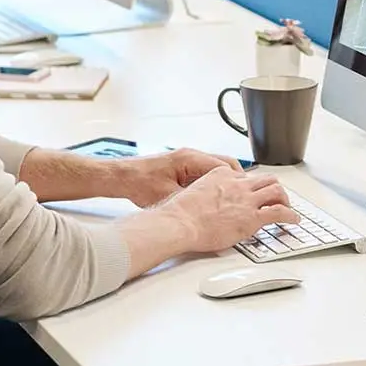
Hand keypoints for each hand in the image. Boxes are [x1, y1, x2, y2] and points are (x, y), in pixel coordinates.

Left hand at [117, 148, 239, 208]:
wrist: (121, 177)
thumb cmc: (138, 183)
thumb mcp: (169, 196)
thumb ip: (192, 200)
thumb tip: (210, 210)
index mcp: (190, 159)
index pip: (224, 167)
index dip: (236, 181)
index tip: (244, 193)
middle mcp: (191, 156)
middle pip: (225, 164)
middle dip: (236, 180)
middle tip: (244, 195)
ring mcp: (187, 160)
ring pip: (216, 168)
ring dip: (225, 181)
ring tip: (232, 197)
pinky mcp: (183, 166)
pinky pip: (205, 172)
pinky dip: (213, 182)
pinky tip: (214, 196)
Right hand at [157, 166, 299, 252]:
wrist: (180, 223)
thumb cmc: (180, 213)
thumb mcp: (193, 191)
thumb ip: (205, 192)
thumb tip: (205, 202)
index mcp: (222, 174)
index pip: (245, 176)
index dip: (252, 186)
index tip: (254, 192)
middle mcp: (237, 183)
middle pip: (266, 179)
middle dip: (274, 188)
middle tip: (277, 198)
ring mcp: (246, 199)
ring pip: (277, 191)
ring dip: (285, 199)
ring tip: (288, 207)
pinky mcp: (252, 217)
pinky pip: (279, 212)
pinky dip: (291, 215)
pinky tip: (294, 220)